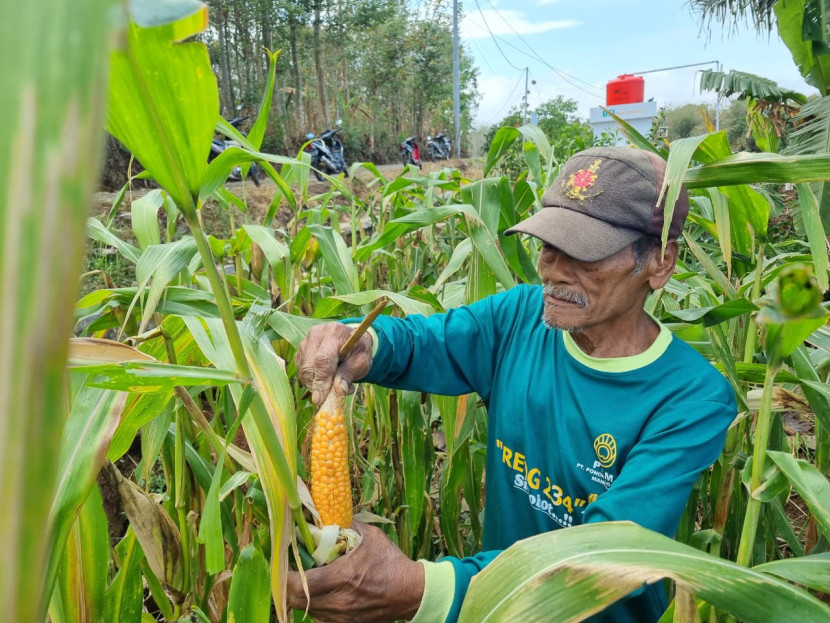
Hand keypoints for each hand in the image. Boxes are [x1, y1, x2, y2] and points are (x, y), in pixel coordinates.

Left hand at [287, 522, 424, 622]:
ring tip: (302, 579)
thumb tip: (325, 514)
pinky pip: (320, 617)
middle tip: (289, 570)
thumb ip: (347, 525)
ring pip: (307, 610)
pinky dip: (315, 605)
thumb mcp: (370, 536)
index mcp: (343, 578)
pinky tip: (320, 592)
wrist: (411, 592)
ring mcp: (342, 617)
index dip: (285, 575)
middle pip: (296, 601)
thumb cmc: (390, 562)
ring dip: (300, 596)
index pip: (300, 585)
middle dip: (287, 586)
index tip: (284, 561)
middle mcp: (339, 602)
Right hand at [296, 322, 372, 405]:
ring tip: (333, 384)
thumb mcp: (361, 362)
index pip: (323, 359)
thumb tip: (338, 392)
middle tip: (330, 396)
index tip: (320, 399)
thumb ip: (348, 375)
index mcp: (335, 333)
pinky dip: (311, 380)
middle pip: (309, 365)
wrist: (351, 340)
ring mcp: (306, 341)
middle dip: (316, 385)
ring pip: (303, 370)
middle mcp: (316, 334)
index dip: (321, 381)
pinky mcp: (300, 350)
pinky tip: (324, 379)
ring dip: (314, 384)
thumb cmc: (357, 351)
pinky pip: (300, 371)